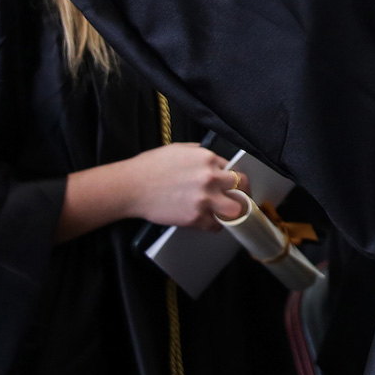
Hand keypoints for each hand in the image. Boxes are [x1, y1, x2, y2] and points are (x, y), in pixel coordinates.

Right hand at [119, 143, 247, 230]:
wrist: (131, 187)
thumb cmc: (150, 166)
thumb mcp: (178, 149)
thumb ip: (199, 152)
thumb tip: (211, 158)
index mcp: (208, 158)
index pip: (234, 168)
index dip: (234, 178)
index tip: (235, 185)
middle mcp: (211, 177)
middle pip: (242, 186)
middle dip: (242, 193)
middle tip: (241, 199)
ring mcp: (204, 198)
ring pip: (235, 209)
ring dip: (232, 212)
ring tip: (228, 213)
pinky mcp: (195, 217)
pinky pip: (215, 225)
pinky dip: (214, 225)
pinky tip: (210, 223)